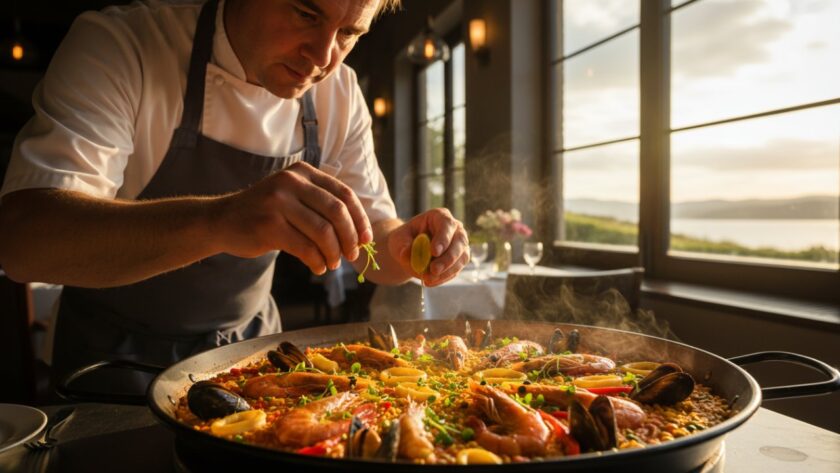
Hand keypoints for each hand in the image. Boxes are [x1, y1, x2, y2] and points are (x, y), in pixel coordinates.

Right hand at [213, 162, 371, 273]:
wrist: (221, 220)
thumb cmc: (265, 213)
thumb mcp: (292, 196)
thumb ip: (321, 205)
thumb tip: (359, 233)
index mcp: (303, 172)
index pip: (344, 194)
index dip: (360, 218)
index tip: (366, 238)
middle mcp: (291, 182)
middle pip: (337, 212)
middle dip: (350, 237)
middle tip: (352, 255)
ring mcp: (278, 202)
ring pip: (323, 232)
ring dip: (334, 253)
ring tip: (332, 264)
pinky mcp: (269, 225)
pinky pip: (305, 248)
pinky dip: (317, 261)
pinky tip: (318, 267)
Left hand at [387, 208, 468, 286]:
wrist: (408, 251)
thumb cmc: (404, 240)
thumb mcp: (398, 240)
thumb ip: (402, 246)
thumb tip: (406, 254)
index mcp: (440, 216)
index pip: (447, 224)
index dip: (443, 238)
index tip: (434, 252)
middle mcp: (455, 229)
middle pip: (459, 241)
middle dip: (448, 258)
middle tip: (433, 270)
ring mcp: (460, 245)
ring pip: (461, 258)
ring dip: (447, 271)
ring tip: (428, 279)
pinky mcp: (459, 260)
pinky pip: (456, 270)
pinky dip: (443, 278)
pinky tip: (430, 282)